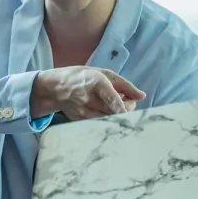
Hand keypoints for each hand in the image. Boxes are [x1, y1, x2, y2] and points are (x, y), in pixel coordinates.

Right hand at [30, 66, 146, 120]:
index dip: (124, 109)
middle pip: (113, 112)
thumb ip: (124, 85)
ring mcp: (82, 111)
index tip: (132, 110)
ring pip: (107, 120)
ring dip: (117, 116)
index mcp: (96, 81)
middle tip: (128, 104)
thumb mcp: (103, 73)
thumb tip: (142, 96)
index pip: (112, 99)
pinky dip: (107, 121)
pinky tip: (106, 113)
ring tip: (116, 107)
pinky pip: (98, 124)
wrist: (55, 88)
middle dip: (126, 110)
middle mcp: (88, 97)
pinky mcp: (79, 121)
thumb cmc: (82, 77)